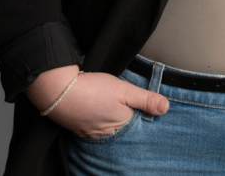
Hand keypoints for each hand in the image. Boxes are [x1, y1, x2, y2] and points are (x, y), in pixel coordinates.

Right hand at [25, 65, 169, 138]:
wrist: (58, 90)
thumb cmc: (93, 89)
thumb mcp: (125, 90)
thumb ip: (146, 99)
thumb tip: (166, 108)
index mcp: (121, 126)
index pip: (136, 123)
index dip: (138, 112)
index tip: (138, 104)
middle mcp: (106, 135)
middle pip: (121, 127)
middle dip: (123, 117)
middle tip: (118, 102)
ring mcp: (90, 133)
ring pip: (106, 127)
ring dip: (108, 118)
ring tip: (106, 104)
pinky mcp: (77, 129)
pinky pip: (92, 127)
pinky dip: (95, 119)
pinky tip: (94, 108)